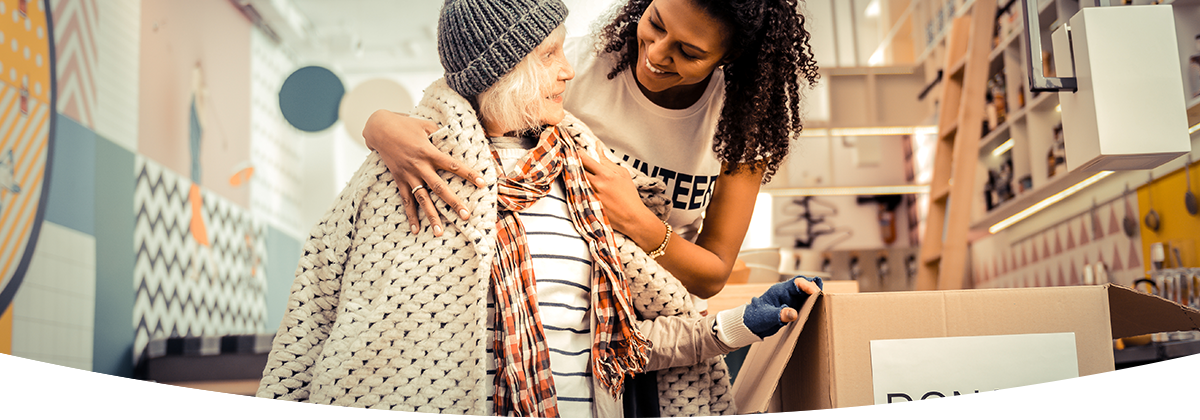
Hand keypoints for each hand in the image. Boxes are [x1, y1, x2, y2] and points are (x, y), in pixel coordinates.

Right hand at [363, 110, 486, 234]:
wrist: (378, 128)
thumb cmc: (405, 124)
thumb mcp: (425, 125)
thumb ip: (440, 134)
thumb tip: (453, 138)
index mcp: (429, 152)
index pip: (453, 165)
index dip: (468, 174)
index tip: (482, 183)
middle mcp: (419, 166)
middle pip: (439, 188)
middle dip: (453, 202)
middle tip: (466, 216)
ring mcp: (408, 175)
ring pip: (422, 199)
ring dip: (431, 216)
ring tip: (439, 232)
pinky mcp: (399, 180)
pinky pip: (406, 201)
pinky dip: (410, 216)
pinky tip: (416, 230)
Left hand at [578, 140, 660, 247]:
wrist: (631, 217)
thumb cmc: (629, 195)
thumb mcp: (622, 174)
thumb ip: (607, 160)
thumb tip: (598, 148)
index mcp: (606, 174)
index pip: (585, 159)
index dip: (577, 153)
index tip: (574, 150)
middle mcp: (596, 184)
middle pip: (577, 169)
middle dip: (572, 162)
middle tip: (568, 158)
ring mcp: (590, 195)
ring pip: (575, 180)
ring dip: (572, 174)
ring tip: (571, 170)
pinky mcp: (588, 205)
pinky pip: (577, 192)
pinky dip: (575, 186)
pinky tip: (574, 184)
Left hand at [743, 276, 822, 338]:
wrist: (750, 323)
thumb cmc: (755, 317)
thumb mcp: (767, 317)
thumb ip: (780, 314)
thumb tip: (793, 314)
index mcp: (780, 290)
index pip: (797, 282)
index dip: (808, 285)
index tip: (816, 293)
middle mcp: (787, 292)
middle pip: (805, 285)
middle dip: (815, 289)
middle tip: (822, 298)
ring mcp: (790, 299)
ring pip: (806, 293)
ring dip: (814, 296)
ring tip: (823, 303)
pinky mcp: (792, 306)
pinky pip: (805, 301)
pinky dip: (812, 303)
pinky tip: (817, 309)